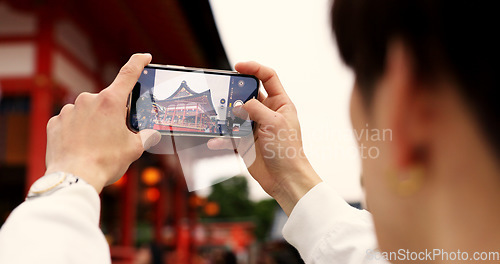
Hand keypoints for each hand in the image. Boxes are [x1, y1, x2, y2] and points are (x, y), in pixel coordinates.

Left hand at [45, 54, 160, 192]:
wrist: (74, 178)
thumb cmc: (106, 162)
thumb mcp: (134, 149)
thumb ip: (145, 137)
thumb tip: (151, 134)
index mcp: (111, 102)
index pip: (128, 73)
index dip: (138, 62)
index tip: (144, 57)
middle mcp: (88, 100)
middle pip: (107, 101)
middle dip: (113, 115)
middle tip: (115, 136)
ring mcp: (69, 110)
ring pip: (88, 112)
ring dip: (94, 123)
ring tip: (96, 146)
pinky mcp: (55, 122)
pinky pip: (71, 122)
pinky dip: (77, 131)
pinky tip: (81, 147)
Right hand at [208, 62, 321, 214]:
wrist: (285, 179)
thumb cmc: (287, 150)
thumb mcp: (274, 123)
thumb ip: (255, 109)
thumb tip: (238, 105)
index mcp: (280, 103)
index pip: (268, 77)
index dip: (254, 68)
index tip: (238, 66)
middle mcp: (267, 113)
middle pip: (247, 94)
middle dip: (234, 92)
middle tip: (221, 92)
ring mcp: (255, 127)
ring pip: (235, 114)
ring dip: (225, 115)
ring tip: (214, 115)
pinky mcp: (246, 142)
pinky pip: (229, 136)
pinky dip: (221, 138)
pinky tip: (214, 141)